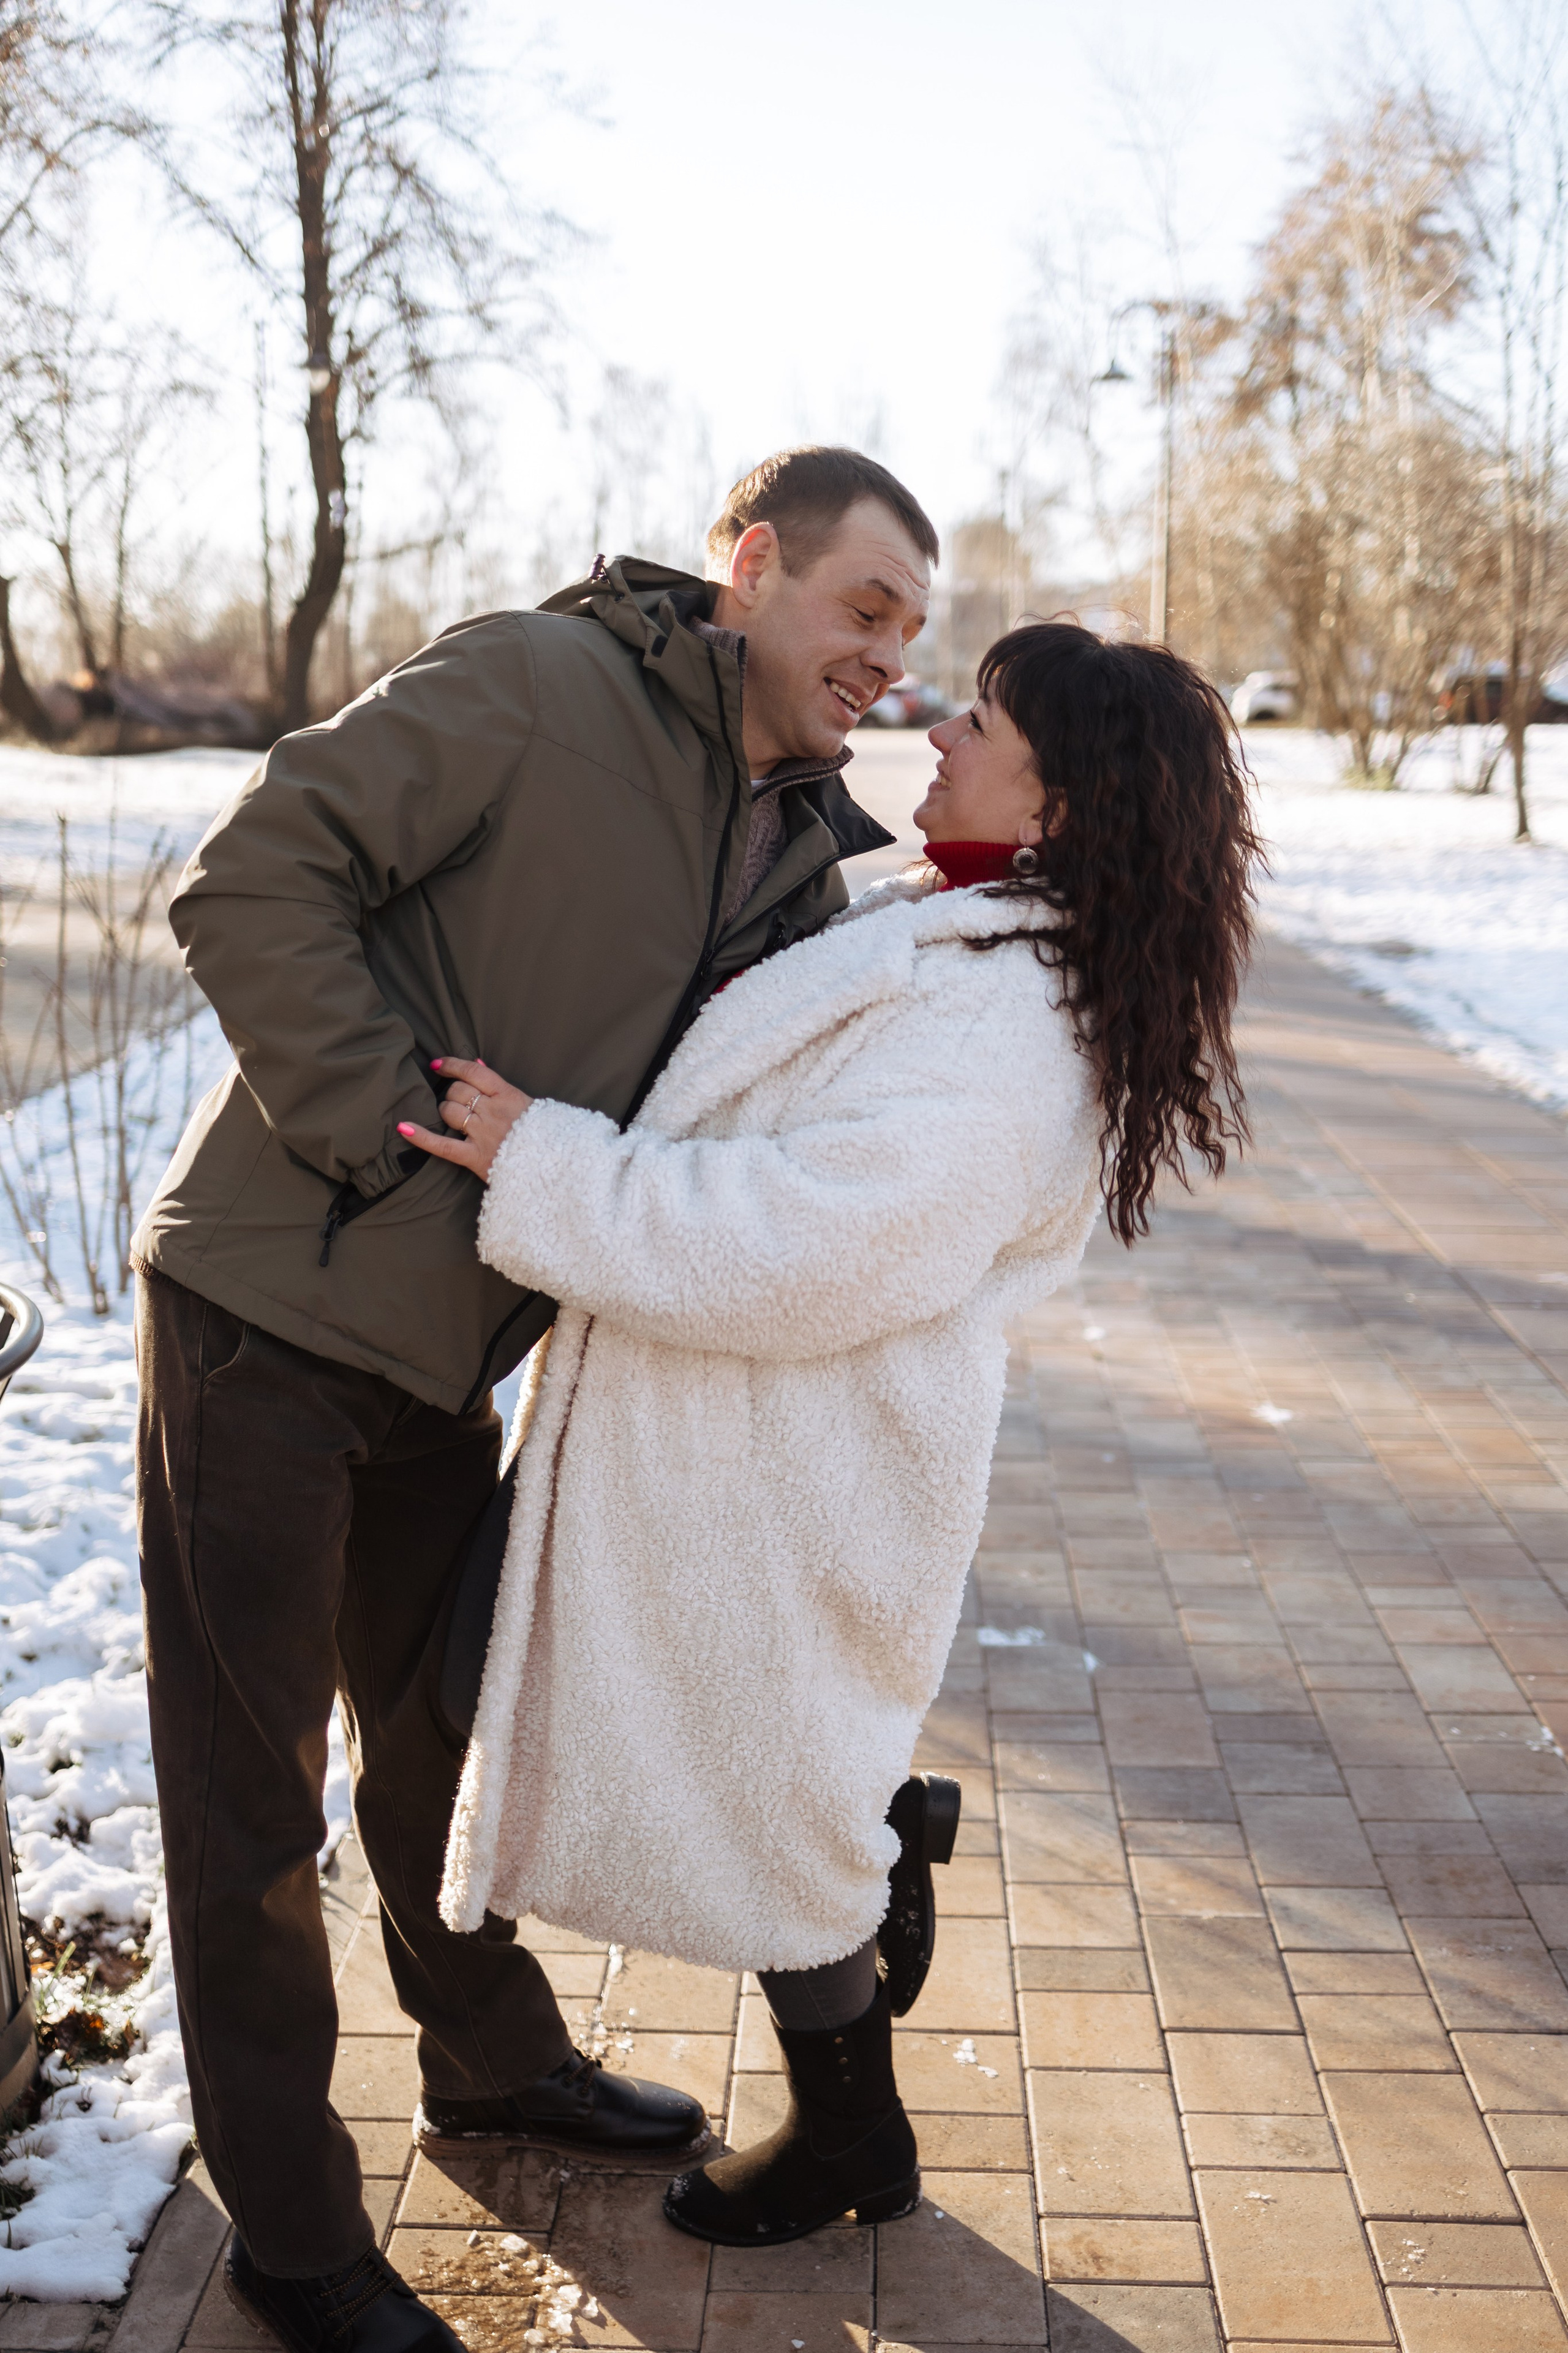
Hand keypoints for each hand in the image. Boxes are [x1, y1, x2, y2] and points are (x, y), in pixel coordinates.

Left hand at [398, 1056, 531, 1182]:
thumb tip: (476, 1062)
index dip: (451, 1065)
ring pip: (449, 1111)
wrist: (555, 1166)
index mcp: (508, 1095)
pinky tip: (404, 1128)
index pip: (473, 1072)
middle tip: (459, 1103)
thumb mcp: (526, 1102)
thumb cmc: (542, 1133)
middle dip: (452, 1093)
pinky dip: (421, 1137)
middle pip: (457, 1091)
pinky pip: (442, 1145)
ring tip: (454, 1119)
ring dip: (446, 1111)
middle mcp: (494, 1112)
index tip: (437, 1065)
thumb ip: (499, 1084)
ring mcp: (483, 1134)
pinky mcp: (476, 1157)